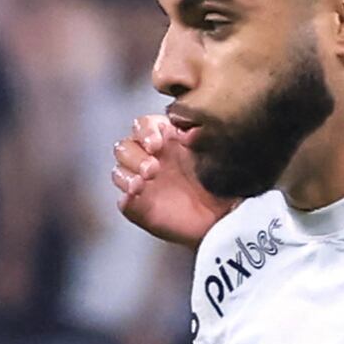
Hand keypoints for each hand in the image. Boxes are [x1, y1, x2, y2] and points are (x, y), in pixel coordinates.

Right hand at [111, 113, 222, 248]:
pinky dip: (127, 199)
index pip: (143, 126)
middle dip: (135, 156)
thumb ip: (203, 139)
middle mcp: (150, 159)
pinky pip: (124, 202)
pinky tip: (137, 197)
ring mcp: (143, 184)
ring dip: (127, 175)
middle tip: (153, 168)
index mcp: (165, 140)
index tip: (156, 143)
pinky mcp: (140, 208)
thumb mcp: (216, 156)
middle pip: (124, 147)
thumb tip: (191, 131)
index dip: (145, 131)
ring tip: (143, 183)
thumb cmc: (219, 184)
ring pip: (119, 172)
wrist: (224, 217)